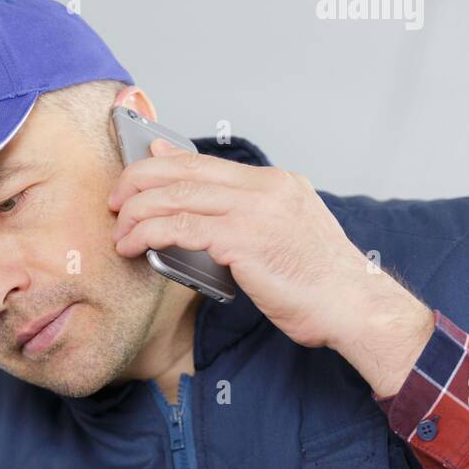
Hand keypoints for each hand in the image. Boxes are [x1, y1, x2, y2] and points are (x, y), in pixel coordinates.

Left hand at [108, 139, 433, 392]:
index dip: (162, 164)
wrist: (352, 306)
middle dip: (140, 181)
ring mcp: (256, 210)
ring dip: (138, 213)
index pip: (205, 163)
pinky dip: (150, 234)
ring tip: (120, 232)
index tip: (135, 175)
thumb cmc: (317, 285)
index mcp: (276, 183)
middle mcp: (266, 187)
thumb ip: (243, 222)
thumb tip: (198, 210)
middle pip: (184, 170)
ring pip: (177, 196)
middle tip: (115, 202)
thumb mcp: (282, 240)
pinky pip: (182, 227)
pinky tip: (136, 247)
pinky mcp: (245, 239)